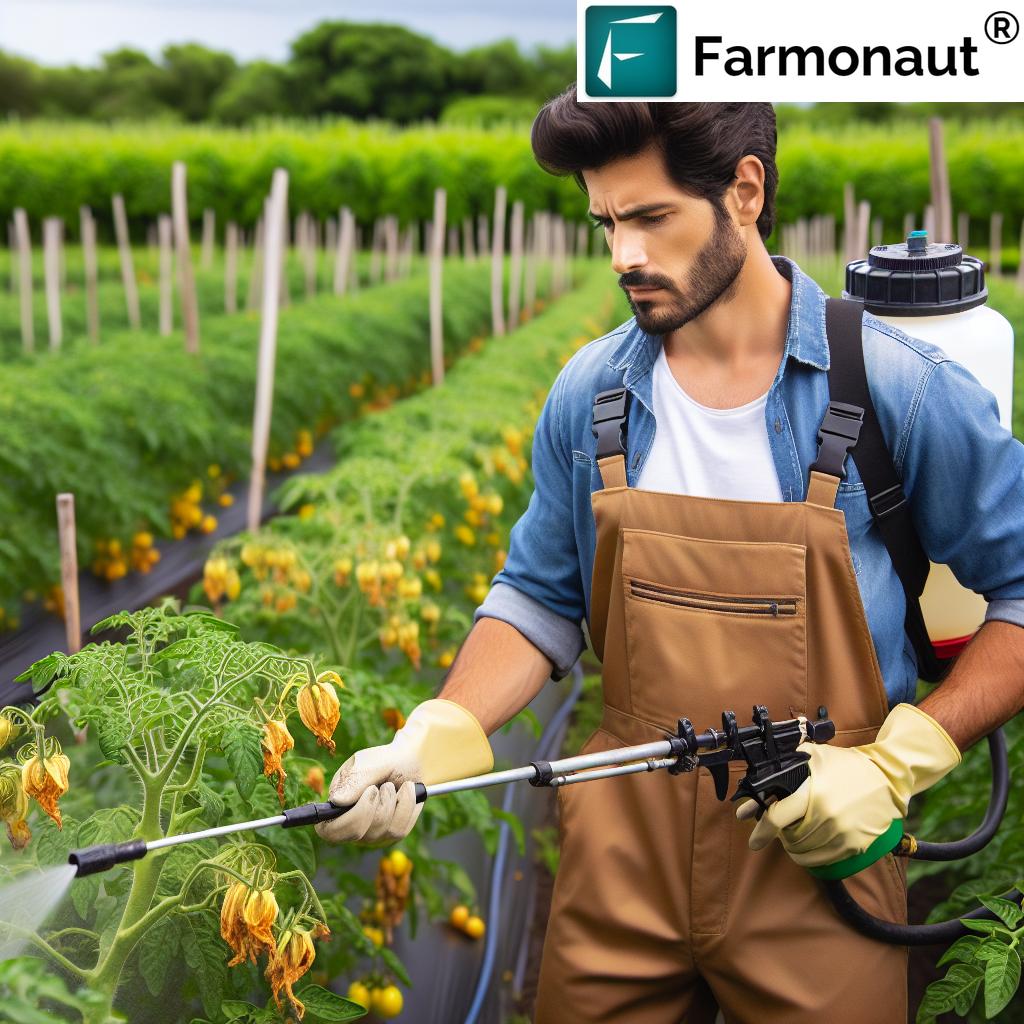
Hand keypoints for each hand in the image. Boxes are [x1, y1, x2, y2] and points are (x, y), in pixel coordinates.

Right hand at [314, 699, 492, 845]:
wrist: (423, 755)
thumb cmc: (395, 753)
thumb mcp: (375, 758)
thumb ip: (357, 777)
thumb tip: (336, 802)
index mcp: (339, 802)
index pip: (327, 829)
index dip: (340, 822)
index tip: (363, 797)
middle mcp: (353, 820)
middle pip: (352, 835)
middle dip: (372, 810)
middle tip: (386, 787)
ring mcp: (374, 829)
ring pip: (379, 834)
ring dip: (394, 807)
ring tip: (402, 785)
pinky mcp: (395, 830)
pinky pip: (400, 832)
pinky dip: (409, 811)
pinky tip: (413, 794)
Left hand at [736, 703, 960, 868]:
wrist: (887, 776)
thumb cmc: (845, 764)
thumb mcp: (811, 757)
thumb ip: (782, 772)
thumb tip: (753, 795)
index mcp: (812, 795)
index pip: (777, 819)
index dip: (761, 831)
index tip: (754, 840)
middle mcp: (827, 818)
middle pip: (790, 839)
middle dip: (781, 837)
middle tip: (781, 831)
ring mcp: (842, 835)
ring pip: (806, 853)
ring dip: (795, 848)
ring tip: (796, 836)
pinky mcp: (856, 846)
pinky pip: (825, 860)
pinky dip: (813, 857)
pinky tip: (811, 846)